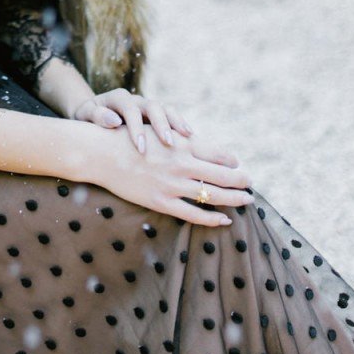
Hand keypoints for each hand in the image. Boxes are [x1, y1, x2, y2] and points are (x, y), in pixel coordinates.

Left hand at [72, 87, 192, 153]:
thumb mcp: (85, 115)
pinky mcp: (155, 116)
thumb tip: (114, 120)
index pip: (130, 109)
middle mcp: (136, 100)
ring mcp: (147, 107)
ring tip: (189, 138)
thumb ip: (97, 116)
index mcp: (118, 98)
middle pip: (153, 106)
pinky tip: (192, 141)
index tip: (141, 148)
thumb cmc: (86, 118)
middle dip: (162, 124)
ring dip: (177, 123)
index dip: (137, 127)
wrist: (91, 115)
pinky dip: (181, 126)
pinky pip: (172, 118)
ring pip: (166, 109)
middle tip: (168, 144)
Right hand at [89, 123, 252, 226]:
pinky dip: (213, 218)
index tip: (239, 165)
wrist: (103, 153)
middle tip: (251, 184)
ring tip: (247, 200)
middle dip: (241, 181)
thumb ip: (182, 142)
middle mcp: (181, 163)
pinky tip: (225, 220)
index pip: (219, 154)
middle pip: (223, 175)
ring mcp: (172, 184)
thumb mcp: (159, 133)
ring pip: (213, 195)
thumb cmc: (130, 140)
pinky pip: (194, 214)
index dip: (233, 162)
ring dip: (234, 199)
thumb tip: (206, 148)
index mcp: (181, 144)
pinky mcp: (161, 201)